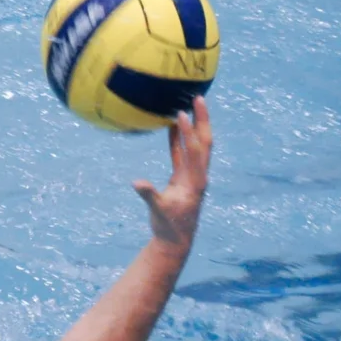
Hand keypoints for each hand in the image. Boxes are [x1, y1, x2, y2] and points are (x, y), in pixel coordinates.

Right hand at [132, 98, 212, 249]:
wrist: (176, 241)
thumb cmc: (168, 227)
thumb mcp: (159, 211)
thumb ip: (150, 195)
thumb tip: (137, 182)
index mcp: (195, 181)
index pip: (193, 151)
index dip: (187, 132)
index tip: (181, 113)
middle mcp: (198, 175)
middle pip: (203, 142)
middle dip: (202, 120)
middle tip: (199, 98)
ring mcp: (192, 175)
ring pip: (195, 145)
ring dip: (193, 126)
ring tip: (189, 105)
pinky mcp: (183, 177)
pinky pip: (182, 153)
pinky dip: (179, 138)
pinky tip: (173, 124)